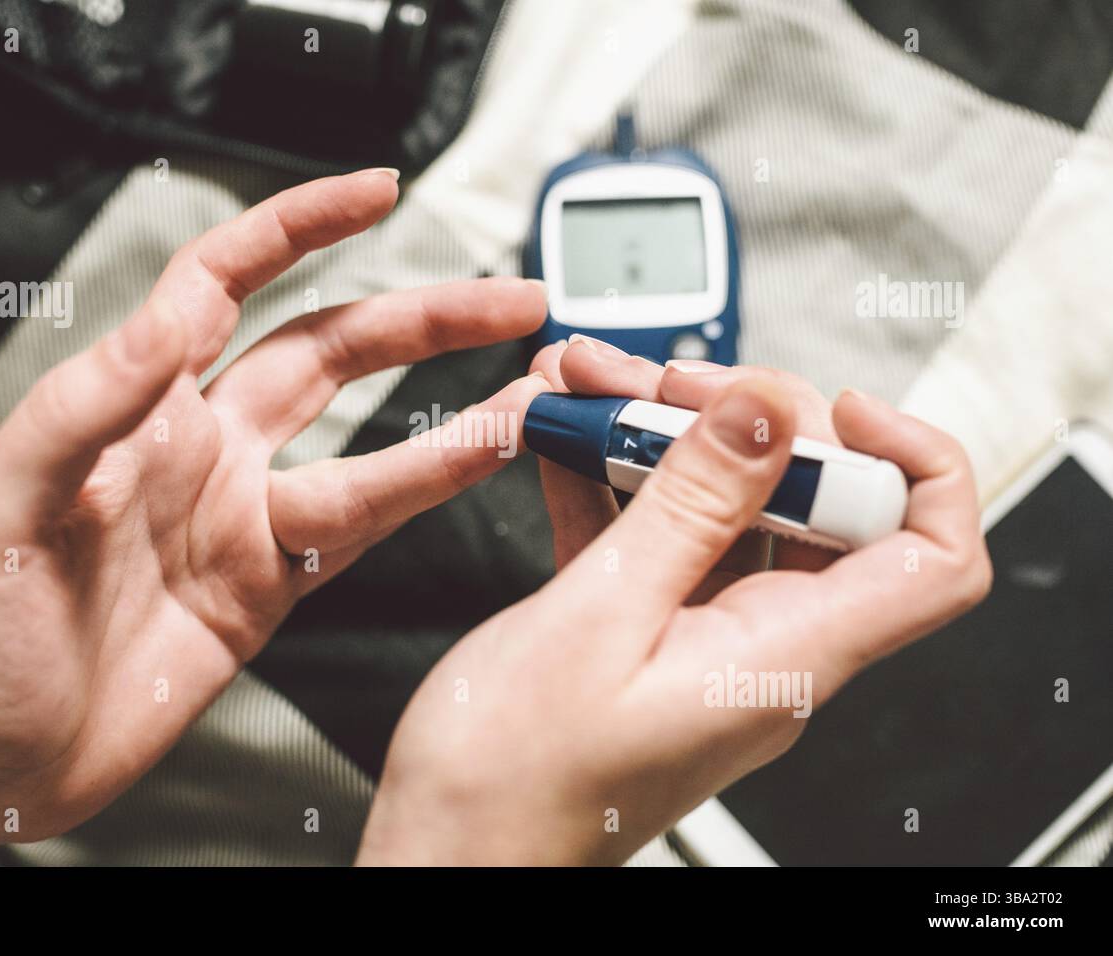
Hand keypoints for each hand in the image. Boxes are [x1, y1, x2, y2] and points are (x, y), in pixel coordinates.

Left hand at [0, 169, 550, 863]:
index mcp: (134, 405)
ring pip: (368, 442)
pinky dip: (425, 490)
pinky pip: (364, 523)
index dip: (299, 227)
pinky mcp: (271, 583)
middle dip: (422, 317)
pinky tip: (478, 460)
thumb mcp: (2, 501)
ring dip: (451, 415)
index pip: (224, 282)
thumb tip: (176, 312)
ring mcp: (243, 514)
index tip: (375, 194)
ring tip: (530, 389)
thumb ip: (88, 403)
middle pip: (330, 352)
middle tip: (509, 301)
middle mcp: (202, 446)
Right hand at [358, 339, 990, 864]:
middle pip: (817, 504)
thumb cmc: (513, 780)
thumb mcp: (598, 618)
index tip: (838, 411)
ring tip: (591, 394)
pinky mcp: (649, 631)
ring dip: (663, 439)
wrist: (452, 848)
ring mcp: (705, 637)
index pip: (931, 558)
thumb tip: (764, 416)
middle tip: (662, 387)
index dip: (913, 464)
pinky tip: (568, 446)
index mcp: (782, 655)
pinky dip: (619, 483)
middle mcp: (763, 646)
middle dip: (745, 419)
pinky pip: (661, 537)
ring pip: (725, 509)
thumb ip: (690, 509)